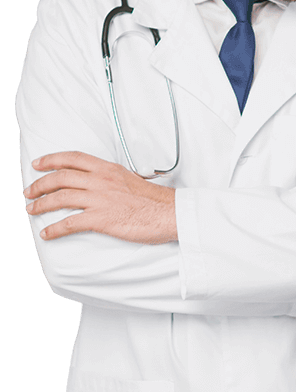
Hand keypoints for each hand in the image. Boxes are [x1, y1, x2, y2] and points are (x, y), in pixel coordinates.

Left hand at [24, 151, 176, 242]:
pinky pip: (70, 223)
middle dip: (40, 185)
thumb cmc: (155, 200)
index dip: (51, 160)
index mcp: (108, 169)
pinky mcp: (102, 218)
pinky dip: (54, 229)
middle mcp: (101, 180)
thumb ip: (113, 180)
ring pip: (60, 198)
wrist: (170, 213)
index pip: (73, 158)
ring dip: (41, 204)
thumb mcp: (131, 179)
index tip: (38, 164)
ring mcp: (100, 199)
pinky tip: (47, 233)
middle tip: (30, 192)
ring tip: (32, 210)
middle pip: (61, 177)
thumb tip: (102, 185)